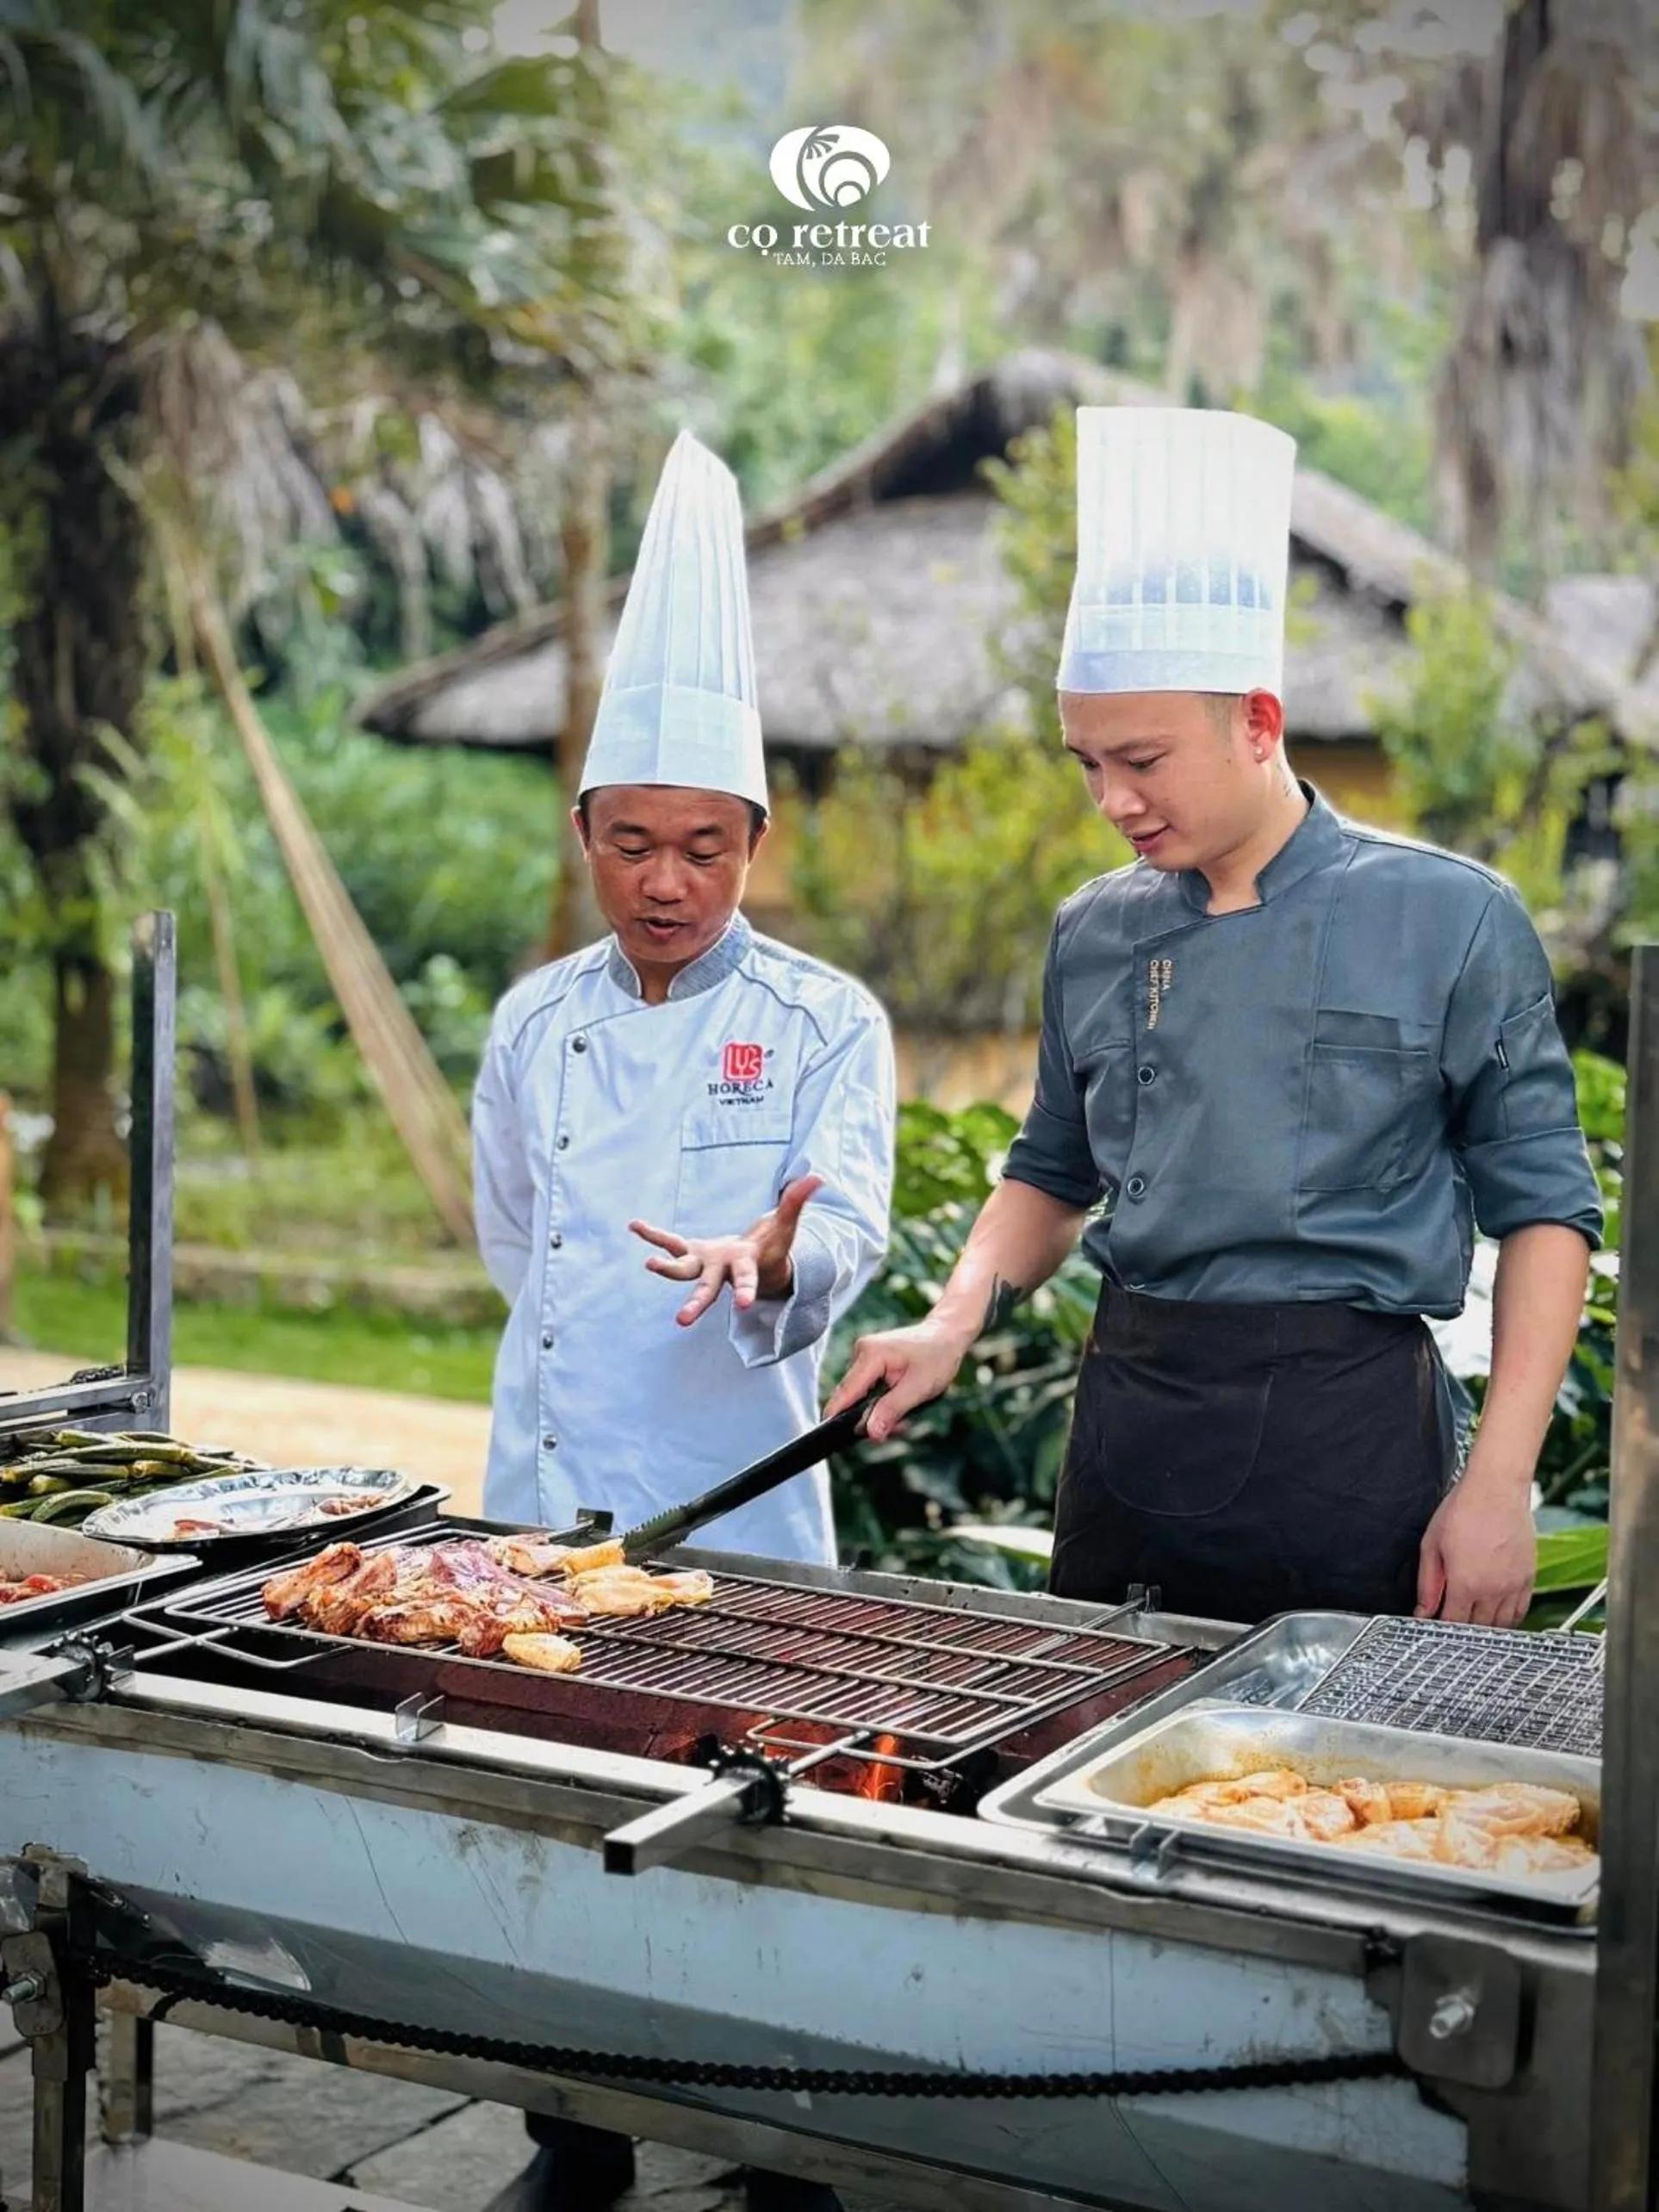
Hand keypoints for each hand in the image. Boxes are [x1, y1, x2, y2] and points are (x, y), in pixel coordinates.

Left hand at [629, 1174, 821, 1327]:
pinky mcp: (690, 1253)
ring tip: (649, 1263)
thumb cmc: (772, 1247)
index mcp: (745, 1268)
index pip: (746, 1281)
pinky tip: (634, 1225)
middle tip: (682, 1321)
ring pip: (682, 1270)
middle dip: (696, 1304)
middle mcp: (721, 1272)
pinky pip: (669, 1243)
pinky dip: (653, 1235)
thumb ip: (797, 1202)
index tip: (743, 1307)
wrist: (754, 1263)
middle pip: (707, 1290)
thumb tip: (816, 1177)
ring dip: (665, 1269)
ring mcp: (703, 1264)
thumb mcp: (786, 1224)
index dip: (746, 1291)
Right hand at [824, 1318, 973, 1440]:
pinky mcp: (870, 1361)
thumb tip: (870, 1433)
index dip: (838, 1417)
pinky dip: (881, 1401)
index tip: (834, 1438)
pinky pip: (867, 1388)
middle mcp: (862, 1351)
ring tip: (904, 1417)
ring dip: (879, 1411)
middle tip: (899, 1429)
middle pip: (851, 1397)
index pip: (846, 1392)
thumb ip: (892, 1410)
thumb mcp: (919, 1388)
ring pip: (860, 1395)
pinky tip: (899, 1403)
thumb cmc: (938, 1357)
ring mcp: (864, 1355)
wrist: (947, 1336)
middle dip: (870, 1417)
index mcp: (871, 1354)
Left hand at [1415, 1469, 1536, 1627]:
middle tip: (1454, 1619)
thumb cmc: (1463, 1510)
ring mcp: (1513, 1585)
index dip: (1443, 1628)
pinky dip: (1508, 1618)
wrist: (1496, 1488)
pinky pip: (1521, 1611)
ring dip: (1486, 1626)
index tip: (1437, 1624)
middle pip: (1478, 1627)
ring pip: (1501, 1624)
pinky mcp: (1528, 1577)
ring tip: (1473, 1618)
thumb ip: (1428, 1583)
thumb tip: (1423, 1610)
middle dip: (1463, 1628)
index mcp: (1465, 1584)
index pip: (1454, 1623)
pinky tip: (1496, 1612)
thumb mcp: (1432, 1545)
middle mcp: (1492, 1590)